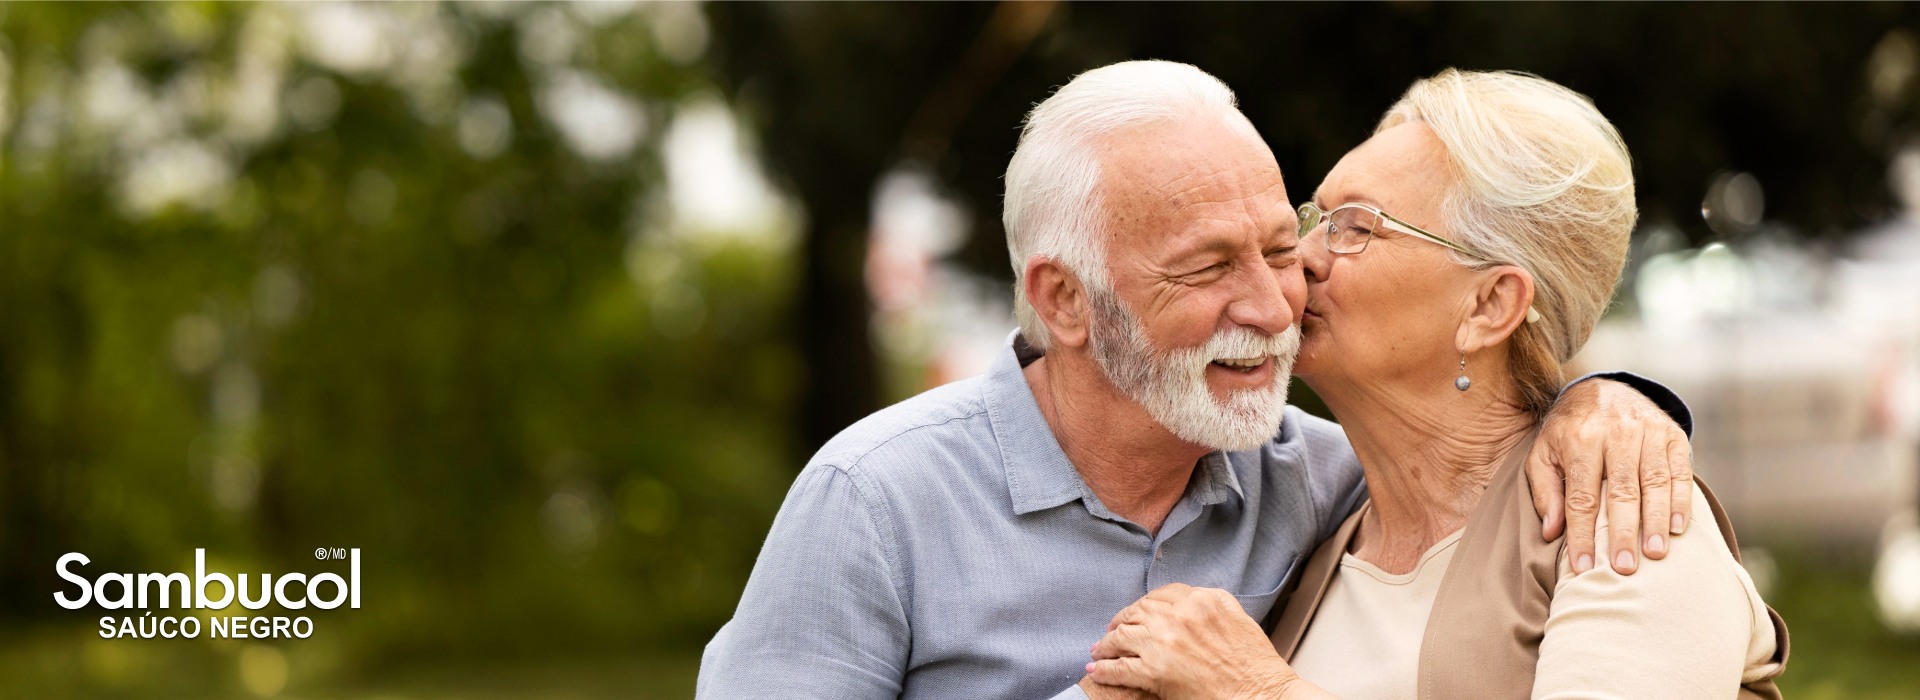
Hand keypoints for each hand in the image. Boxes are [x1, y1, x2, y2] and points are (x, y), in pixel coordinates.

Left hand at [1085, 583, 1300, 699]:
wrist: (1260, 696)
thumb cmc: (1255, 667)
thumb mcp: (1238, 619)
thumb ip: (1212, 603)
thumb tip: (1191, 600)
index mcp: (1201, 601)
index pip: (1161, 595)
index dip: (1144, 604)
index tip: (1136, 612)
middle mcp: (1180, 616)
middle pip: (1138, 611)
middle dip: (1121, 620)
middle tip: (1112, 630)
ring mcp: (1164, 642)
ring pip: (1123, 635)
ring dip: (1107, 643)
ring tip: (1100, 649)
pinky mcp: (1154, 671)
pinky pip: (1120, 667)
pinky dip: (1104, 668)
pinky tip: (1097, 669)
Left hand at [1526, 378, 1692, 575]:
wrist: (1603, 389)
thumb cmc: (1568, 432)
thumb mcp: (1544, 453)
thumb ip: (1545, 491)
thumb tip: (1551, 532)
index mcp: (1580, 439)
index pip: (1581, 496)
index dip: (1582, 533)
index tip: (1583, 566)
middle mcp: (1616, 433)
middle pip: (1621, 491)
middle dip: (1623, 532)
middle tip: (1624, 568)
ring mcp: (1648, 432)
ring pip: (1654, 482)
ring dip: (1656, 520)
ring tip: (1656, 553)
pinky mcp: (1672, 434)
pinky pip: (1680, 471)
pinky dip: (1680, 501)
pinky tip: (1678, 528)